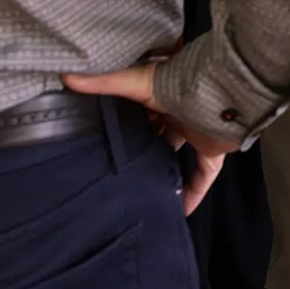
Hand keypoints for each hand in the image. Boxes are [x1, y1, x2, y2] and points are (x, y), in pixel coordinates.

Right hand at [64, 64, 231, 214]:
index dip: (123, 125)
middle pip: (158, 136)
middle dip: (142, 151)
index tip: (103, 142)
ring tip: (141, 193)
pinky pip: (202, 177)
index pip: (139, 113)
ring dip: (164, 173)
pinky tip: (179, 212)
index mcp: (160, 97)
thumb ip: (104, 82)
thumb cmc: (179, 83)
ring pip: (177, 157)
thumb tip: (67, 76)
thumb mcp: (136, 81)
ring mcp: (196, 133)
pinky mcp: (212, 151)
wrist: (222, 93)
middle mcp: (178, 115)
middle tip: (118, 173)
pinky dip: (192, 194)